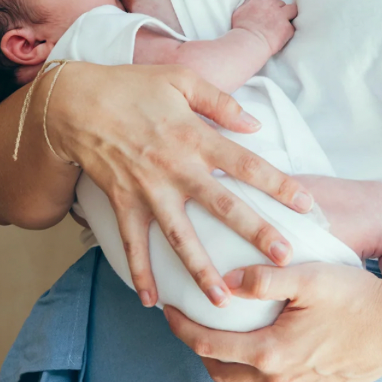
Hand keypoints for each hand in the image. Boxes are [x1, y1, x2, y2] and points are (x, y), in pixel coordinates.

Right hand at [47, 62, 313, 307]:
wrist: (75, 102)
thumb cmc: (133, 86)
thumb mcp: (182, 79)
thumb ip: (221, 103)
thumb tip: (255, 126)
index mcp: (195, 137)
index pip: (247, 164)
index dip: (279, 184)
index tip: (306, 205)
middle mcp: (176, 168)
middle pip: (223, 206)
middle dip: (255, 233)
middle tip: (284, 260)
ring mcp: (148, 190)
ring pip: (180, 237)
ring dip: (201, 271)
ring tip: (223, 302)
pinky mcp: (122, 202)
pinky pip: (133, 243)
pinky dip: (140, 272)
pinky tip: (152, 301)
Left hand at [164, 261, 381, 381]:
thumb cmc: (358, 296)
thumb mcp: (309, 276)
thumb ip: (262, 278)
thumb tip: (224, 281)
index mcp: (271, 352)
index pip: (207, 345)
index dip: (181, 327)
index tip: (168, 309)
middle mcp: (280, 381)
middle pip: (219, 372)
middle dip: (198, 348)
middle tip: (190, 323)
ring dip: (227, 365)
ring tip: (224, 337)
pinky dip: (256, 378)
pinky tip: (263, 355)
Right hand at [231, 0, 296, 55]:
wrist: (249, 43)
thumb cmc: (241, 30)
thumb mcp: (239, 12)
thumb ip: (247, 3)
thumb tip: (252, 0)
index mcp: (260, 0)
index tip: (269, 1)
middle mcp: (272, 6)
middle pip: (281, 2)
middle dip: (278, 9)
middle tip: (273, 19)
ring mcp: (281, 17)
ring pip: (292, 10)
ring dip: (289, 15)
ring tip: (283, 23)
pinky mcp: (287, 29)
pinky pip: (292, 27)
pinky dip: (288, 31)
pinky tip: (282, 36)